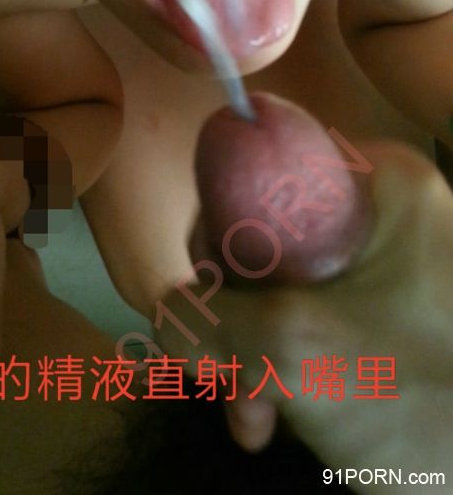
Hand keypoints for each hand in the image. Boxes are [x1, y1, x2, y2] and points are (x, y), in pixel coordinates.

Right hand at [155, 102, 452, 488]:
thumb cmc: (424, 401)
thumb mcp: (300, 353)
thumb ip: (209, 321)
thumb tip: (165, 312)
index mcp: (379, 181)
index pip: (258, 170)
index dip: (218, 239)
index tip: (210, 307)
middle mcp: (381, 205)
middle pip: (263, 237)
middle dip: (235, 319)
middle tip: (230, 381)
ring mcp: (386, 257)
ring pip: (279, 287)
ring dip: (252, 355)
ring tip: (255, 419)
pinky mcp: (385, 303)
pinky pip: (308, 316)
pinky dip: (283, 365)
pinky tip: (277, 416)